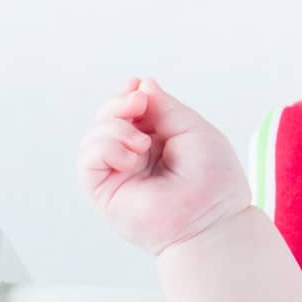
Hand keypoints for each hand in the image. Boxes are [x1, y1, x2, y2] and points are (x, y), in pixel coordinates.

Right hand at [77, 76, 252, 256]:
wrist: (212, 217)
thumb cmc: (213, 178)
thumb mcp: (192, 128)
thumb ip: (164, 107)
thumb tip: (141, 84)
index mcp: (157, 140)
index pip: (129, 110)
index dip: (128, 95)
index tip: (137, 87)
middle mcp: (134, 155)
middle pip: (107, 119)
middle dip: (118, 104)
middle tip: (138, 103)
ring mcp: (118, 173)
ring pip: (93, 136)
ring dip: (114, 128)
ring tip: (143, 143)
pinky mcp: (104, 192)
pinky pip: (88, 159)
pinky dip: (106, 148)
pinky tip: (132, 156)